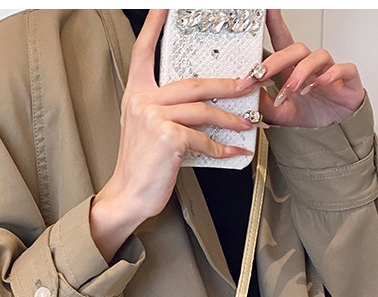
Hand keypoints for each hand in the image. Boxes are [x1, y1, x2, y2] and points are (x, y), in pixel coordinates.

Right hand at [90, 9, 254, 259]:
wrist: (128, 195)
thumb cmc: (141, 166)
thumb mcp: (148, 131)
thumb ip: (166, 111)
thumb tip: (201, 105)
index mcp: (137, 94)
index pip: (143, 51)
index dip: (154, 25)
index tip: (166, 4)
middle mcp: (143, 101)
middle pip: (193, 83)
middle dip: (227, 84)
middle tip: (249, 82)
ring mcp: (154, 118)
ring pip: (203, 110)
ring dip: (231, 118)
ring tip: (248, 122)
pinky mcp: (168, 138)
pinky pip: (203, 138)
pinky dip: (221, 148)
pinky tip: (234, 152)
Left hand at [236, 10, 364, 128]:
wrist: (333, 127)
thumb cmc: (309, 113)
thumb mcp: (280, 112)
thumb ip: (264, 103)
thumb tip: (247, 93)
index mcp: (293, 68)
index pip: (282, 41)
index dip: (275, 23)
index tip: (264, 11)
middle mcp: (311, 65)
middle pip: (296, 49)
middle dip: (276, 61)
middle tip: (261, 74)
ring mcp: (329, 70)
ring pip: (317, 56)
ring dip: (301, 71)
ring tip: (291, 89)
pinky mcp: (347, 79)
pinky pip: (342, 68)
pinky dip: (329, 75)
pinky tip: (317, 85)